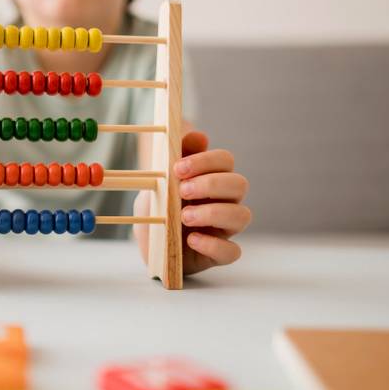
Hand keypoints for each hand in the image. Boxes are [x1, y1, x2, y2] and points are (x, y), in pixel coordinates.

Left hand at [134, 130, 250, 274]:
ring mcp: (224, 228)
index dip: (206, 161)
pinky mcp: (217, 254)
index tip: (178, 168)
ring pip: (242, 216)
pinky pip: (232, 252)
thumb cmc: (158, 207)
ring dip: (214, 213)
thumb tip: (199, 135)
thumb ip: (177, 157)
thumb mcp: (159, 181)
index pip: (225, 161)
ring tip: (184, 216)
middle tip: (182, 190)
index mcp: (212, 179)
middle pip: (239, 184)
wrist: (146, 241)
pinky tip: (192, 240)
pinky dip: (214, 245)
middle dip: (211, 184)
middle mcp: (224, 201)